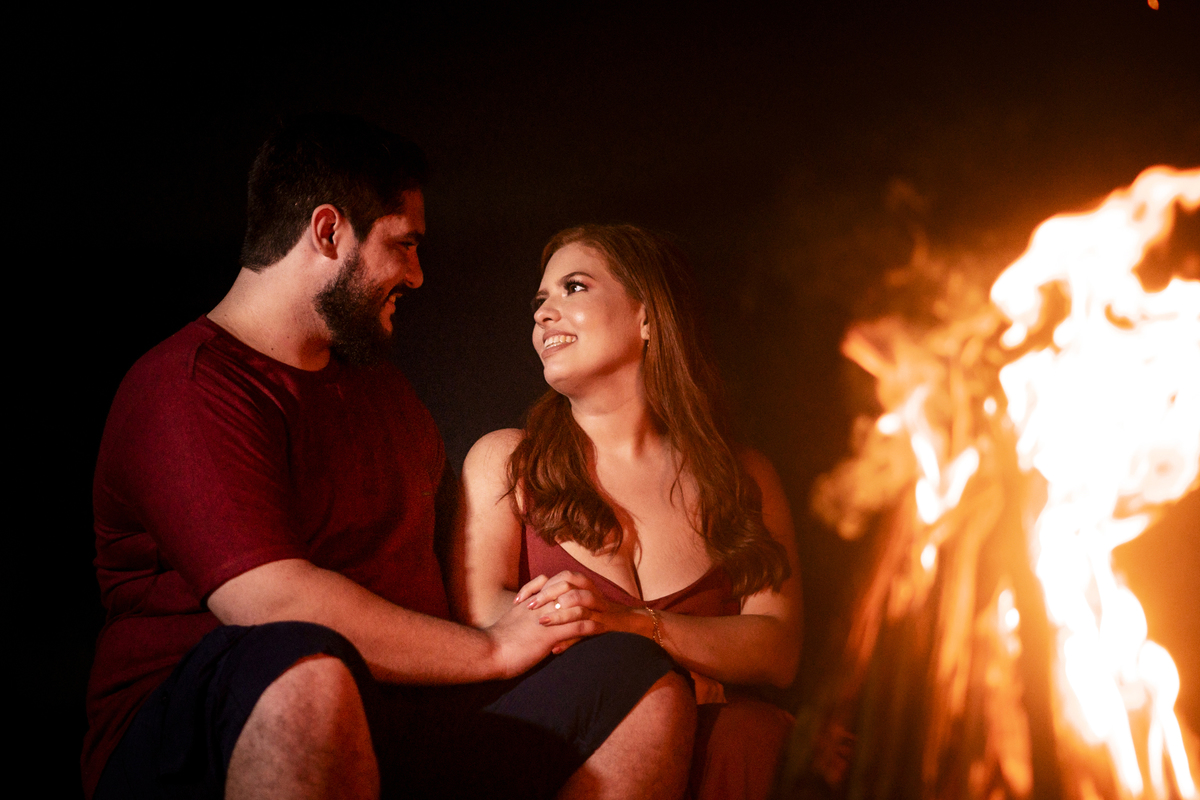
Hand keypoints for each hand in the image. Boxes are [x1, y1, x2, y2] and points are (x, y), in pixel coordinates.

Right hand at [483, 574, 596, 675]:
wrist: (490, 651)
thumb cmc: (497, 638)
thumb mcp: (510, 616)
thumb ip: (521, 608)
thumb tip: (526, 606)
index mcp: (532, 599)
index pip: (556, 583)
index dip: (570, 585)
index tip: (581, 591)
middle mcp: (542, 604)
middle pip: (570, 590)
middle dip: (585, 594)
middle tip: (598, 600)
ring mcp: (548, 618)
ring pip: (578, 606)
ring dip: (593, 610)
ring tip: (604, 616)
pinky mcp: (552, 633)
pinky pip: (578, 626)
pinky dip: (591, 627)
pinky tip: (599, 630)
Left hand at [531, 578, 645, 652]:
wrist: (634, 625)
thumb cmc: (601, 616)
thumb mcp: (579, 607)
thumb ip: (561, 605)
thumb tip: (536, 610)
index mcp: (584, 587)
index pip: (559, 577)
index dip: (538, 586)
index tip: (519, 601)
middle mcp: (592, 594)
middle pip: (569, 584)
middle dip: (547, 595)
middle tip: (529, 607)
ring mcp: (600, 609)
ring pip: (579, 604)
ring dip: (559, 613)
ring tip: (542, 622)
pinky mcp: (606, 626)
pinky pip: (587, 630)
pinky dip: (570, 640)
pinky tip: (556, 649)